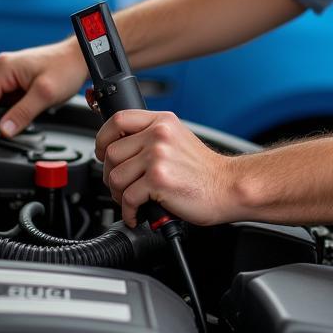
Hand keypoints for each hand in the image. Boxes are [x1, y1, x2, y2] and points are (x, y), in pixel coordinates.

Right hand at [0, 39, 85, 140]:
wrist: (80, 57)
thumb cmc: (66, 67)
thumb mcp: (44, 94)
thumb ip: (22, 113)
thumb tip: (4, 129)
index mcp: (5, 68)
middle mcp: (4, 68)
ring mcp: (11, 73)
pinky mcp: (19, 79)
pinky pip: (6, 98)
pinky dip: (5, 112)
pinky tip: (8, 123)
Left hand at [96, 109, 237, 226]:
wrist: (229, 187)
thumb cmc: (205, 170)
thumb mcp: (178, 139)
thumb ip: (151, 137)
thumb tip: (119, 146)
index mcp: (162, 122)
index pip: (118, 119)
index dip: (103, 138)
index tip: (102, 151)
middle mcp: (159, 135)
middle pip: (111, 152)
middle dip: (111, 174)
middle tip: (122, 186)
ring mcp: (158, 157)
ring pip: (116, 177)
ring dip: (119, 195)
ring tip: (132, 200)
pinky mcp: (158, 180)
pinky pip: (128, 198)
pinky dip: (129, 211)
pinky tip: (138, 213)